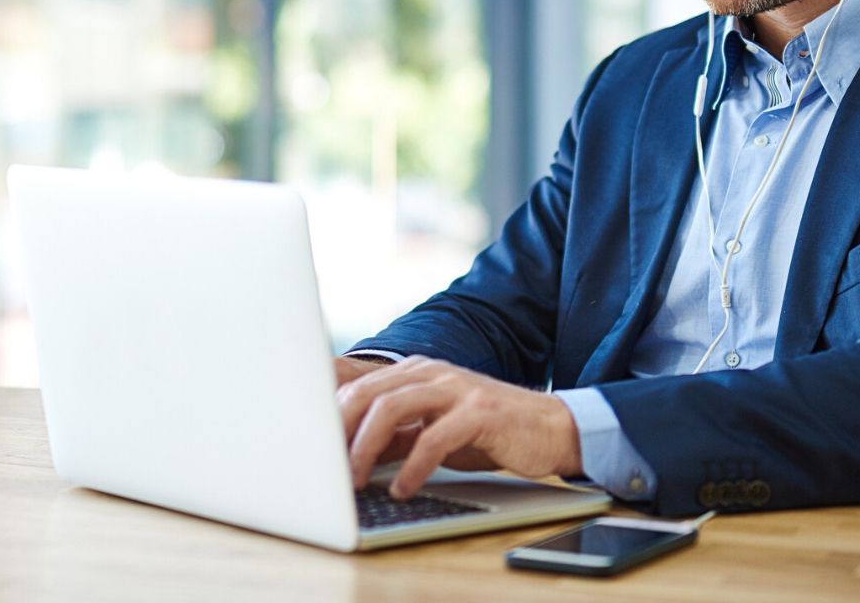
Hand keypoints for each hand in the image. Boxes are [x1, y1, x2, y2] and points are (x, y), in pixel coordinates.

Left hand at [337, 355, 582, 498]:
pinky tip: (403, 488)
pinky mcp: (480, 411)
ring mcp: (456, 389)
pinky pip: (435, 437)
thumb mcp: (433, 430)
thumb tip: (349, 454)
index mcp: (416, 372)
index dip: (329, 414)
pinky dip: (412, 465)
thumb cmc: (488, 432)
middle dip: (340, 431)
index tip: (310, 446)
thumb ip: (396, 434)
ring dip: (366, 447)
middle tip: (324, 469)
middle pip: (368, 392)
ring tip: (354, 480)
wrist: (549, 428)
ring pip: (393, 407)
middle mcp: (432, 372)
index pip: (359, 384)